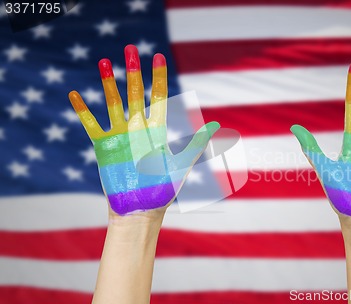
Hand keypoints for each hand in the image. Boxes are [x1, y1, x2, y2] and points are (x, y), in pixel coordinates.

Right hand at [69, 45, 218, 215]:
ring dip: (109, 82)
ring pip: (113, 102)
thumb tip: (216, 125)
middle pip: (135, 93)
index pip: (158, 97)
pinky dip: (83, 110)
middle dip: (133, 71)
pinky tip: (74, 94)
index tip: (158, 57)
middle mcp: (138, 128)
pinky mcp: (104, 146)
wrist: (140, 211)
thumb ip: (195, 144)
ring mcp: (120, 135)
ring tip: (104, 61)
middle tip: (130, 48)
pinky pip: (91, 124)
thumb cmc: (163, 191)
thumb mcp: (182, 165)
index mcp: (157, 130)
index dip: (158, 77)